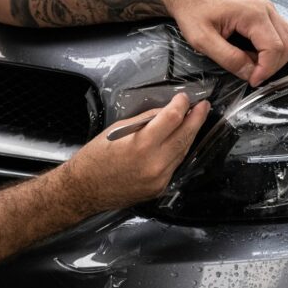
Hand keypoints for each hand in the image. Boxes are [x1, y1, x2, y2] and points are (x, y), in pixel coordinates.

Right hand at [60, 94, 209, 211]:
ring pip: (183, 151)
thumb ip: (145, 121)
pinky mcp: (160, 188)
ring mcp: (160, 178)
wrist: (84, 190)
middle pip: (185, 135)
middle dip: (196, 118)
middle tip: (204, 106)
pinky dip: (178, 150)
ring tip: (195, 121)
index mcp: (142, 144)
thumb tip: (166, 111)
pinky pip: (175, 164)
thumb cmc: (95, 157)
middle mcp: (155, 163)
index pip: (173, 118)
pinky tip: (180, 140)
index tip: (184, 97)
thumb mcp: (118, 130)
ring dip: (190, 134)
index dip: (181, 105)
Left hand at [167, 0, 287, 86]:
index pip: (275, 48)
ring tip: (252, 64)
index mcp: (252, 13)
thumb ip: (228, 58)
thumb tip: (249, 73)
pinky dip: (272, 47)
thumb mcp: (203, 40)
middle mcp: (264, 8)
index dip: (266, 70)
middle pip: (287, 44)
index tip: (253, 81)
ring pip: (287, 38)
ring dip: (274, 57)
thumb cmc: (192, 10)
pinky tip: (253, 52)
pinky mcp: (262, 11)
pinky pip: (279, 32)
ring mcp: (265, 8)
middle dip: (272, 65)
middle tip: (252, 75)